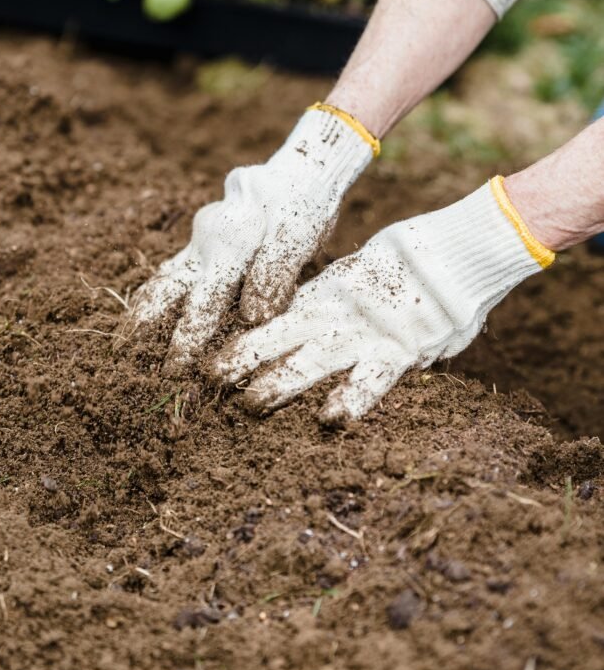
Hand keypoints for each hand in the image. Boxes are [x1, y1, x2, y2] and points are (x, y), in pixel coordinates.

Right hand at [131, 105, 377, 372]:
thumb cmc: (304, 205)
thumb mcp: (299, 235)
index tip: (176, 370)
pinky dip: (158, 297)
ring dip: (144, 312)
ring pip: (163, 280)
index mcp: (226, 242)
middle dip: (147, 328)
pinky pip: (174, 273)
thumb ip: (274, 274)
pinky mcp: (204, 243)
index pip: (203, 301)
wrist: (300, 172)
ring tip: (124, 344)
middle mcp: (204, 242)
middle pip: (166, 289)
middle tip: (129, 361)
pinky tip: (147, 318)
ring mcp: (200, 241)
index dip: (189, 338)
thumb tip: (251, 317)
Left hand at [213, 177, 553, 423]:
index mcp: (329, 293)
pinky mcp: (400, 350)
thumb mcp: (370, 273)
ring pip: (312, 360)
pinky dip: (350, 400)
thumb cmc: (419, 259)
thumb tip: (324, 315)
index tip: (213, 357)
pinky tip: (328, 420)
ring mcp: (365, 333)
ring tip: (249, 403)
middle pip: (280, 338)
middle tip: (208, 381)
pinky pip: (371, 380)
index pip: (277, 320)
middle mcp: (337, 314)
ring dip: (279, 383)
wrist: (461, 249)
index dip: (246, 340)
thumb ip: (349, 299)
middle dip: (245, 360)